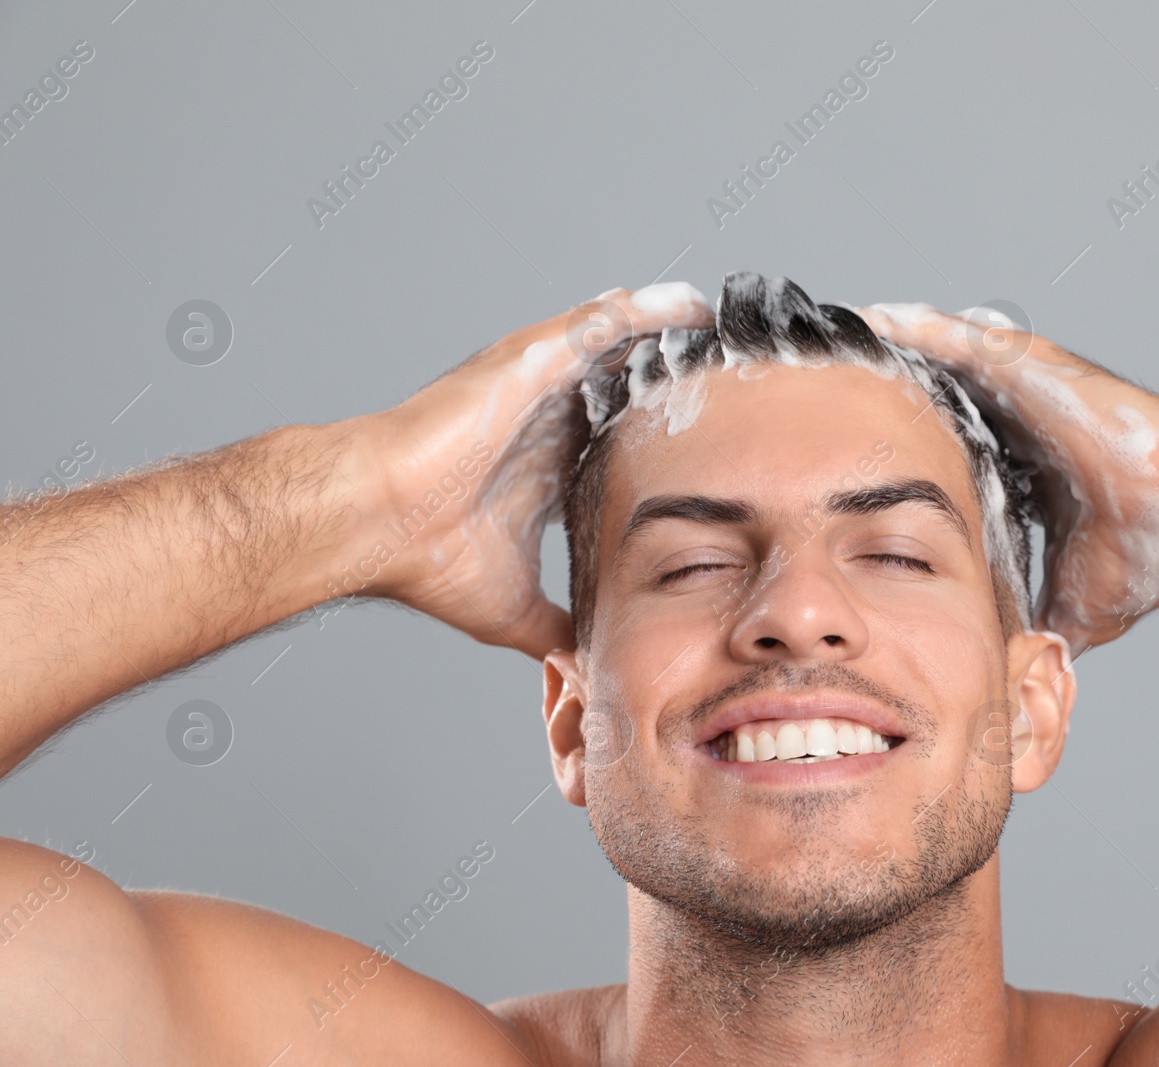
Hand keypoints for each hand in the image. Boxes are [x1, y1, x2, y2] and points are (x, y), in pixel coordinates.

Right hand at [350, 283, 713, 659]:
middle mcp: (547, 419)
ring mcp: (539, 385)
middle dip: (678, 380)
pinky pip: (601, 322)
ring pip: (621, 346)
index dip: (666, 441)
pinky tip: (691, 304)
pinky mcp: (531, 360)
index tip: (718, 446)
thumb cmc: (423, 558)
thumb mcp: (512, 610)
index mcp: (547, 466)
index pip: (621, 444)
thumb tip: (582, 669)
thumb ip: (555, 630)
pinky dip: (647, 310)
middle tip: (741, 376)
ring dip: (671, 336)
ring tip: (726, 329)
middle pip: (628, 387)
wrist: (374, 521)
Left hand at [854, 302, 1158, 658]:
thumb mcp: (1079, 604)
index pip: (944, 456)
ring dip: (884, 355)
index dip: (897, 457)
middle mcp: (1016, 422)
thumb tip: (1021, 672)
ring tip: (825, 344)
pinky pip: (956, 338)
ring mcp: (1022, 388)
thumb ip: (1045, 628)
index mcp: (1022, 469)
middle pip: (929, 402)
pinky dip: (910, 327)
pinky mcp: (1029, 365)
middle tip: (812, 390)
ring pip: (935, 362)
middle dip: (876, 397)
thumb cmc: (1151, 549)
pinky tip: (865, 319)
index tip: (847, 465)